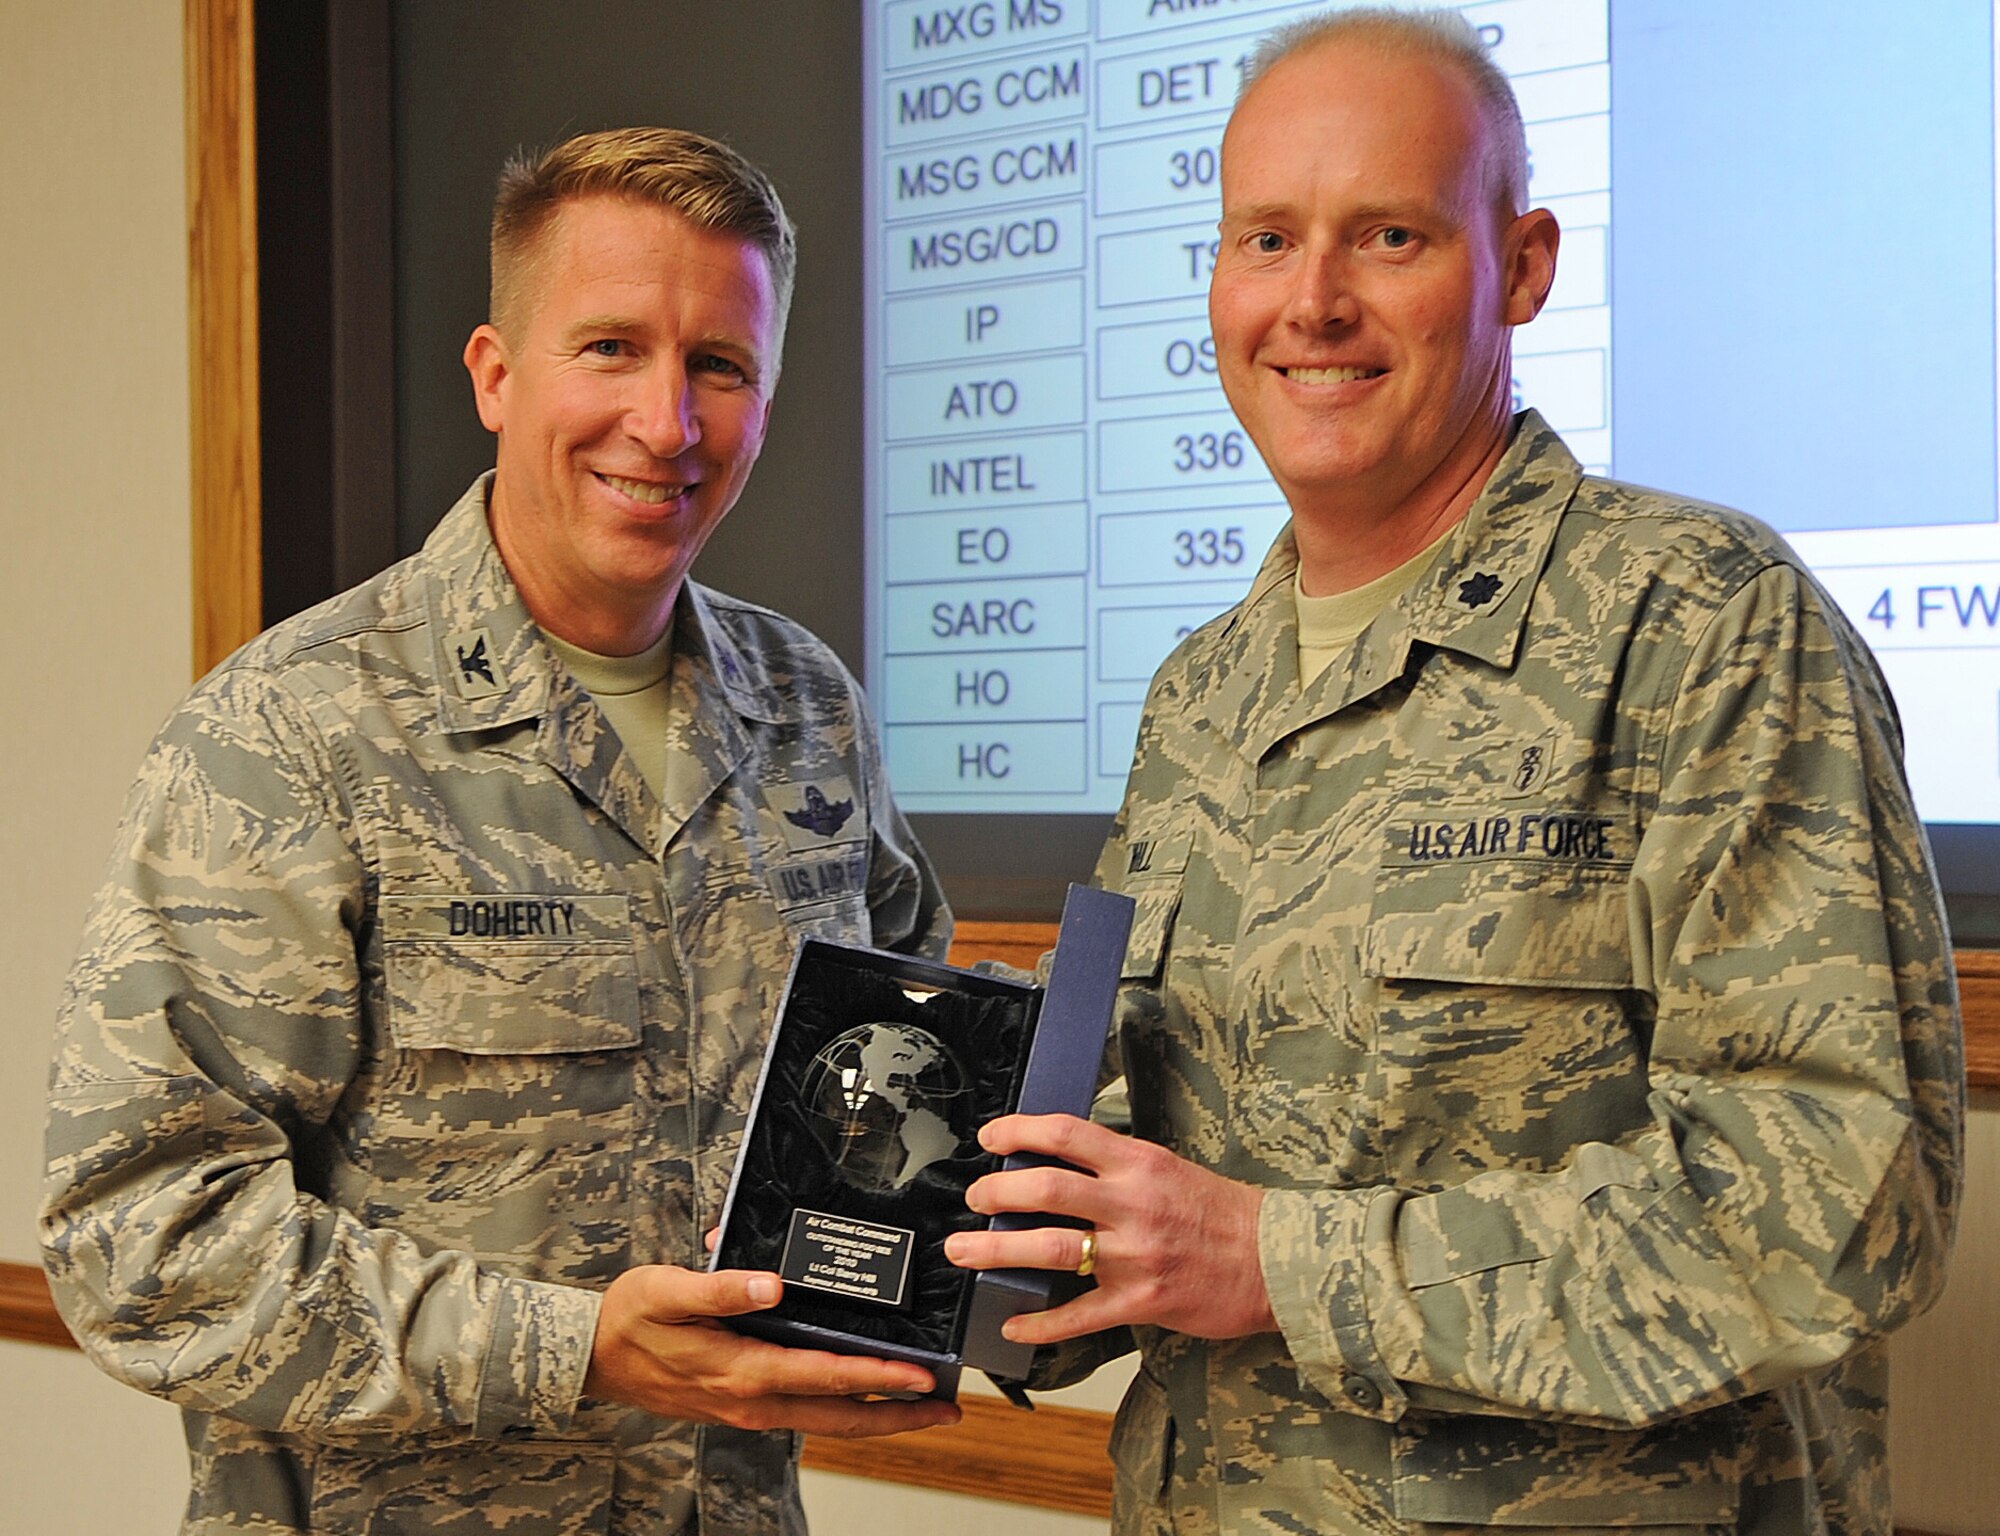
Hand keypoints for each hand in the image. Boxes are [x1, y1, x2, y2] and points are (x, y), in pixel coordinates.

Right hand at [584, 1265, 960, 1436]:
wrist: (590, 1357)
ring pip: (828, 1420)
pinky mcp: (744, 1404)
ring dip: (879, 1417)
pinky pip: (807, 1412)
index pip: (826, 1377)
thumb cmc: (629, 1320)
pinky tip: (862, 1394)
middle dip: (900, 1417)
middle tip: (950, 1410)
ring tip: (923, 1408)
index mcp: (742, 1371)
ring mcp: (749, 1408)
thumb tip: (770, 1283)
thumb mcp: (667, 1291)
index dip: (878, 1379)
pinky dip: (845, 1407)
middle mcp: (752, 1400)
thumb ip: (721, 1288)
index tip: (922, 1378)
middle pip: (841, 1418)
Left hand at [943, 1114, 1277, 1345]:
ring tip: (965, 1252)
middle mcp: (1132, 1203)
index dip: (1018, 1131)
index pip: (1065, 1133)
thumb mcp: (1170, 1168)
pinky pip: (1078, 1315)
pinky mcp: (1141, 1301)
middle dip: (996, 1192)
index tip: (990, 1136)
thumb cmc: (1224, 1213)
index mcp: (1139, 1162)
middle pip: (1046, 1188)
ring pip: (1051, 1248)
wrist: (1277, 1260)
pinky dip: (1039, 1323)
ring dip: (998, 1250)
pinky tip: (1012, 1324)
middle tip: (974, 1197)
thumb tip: (1062, 1161)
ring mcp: (1135, 1254)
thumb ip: (1119, 1166)